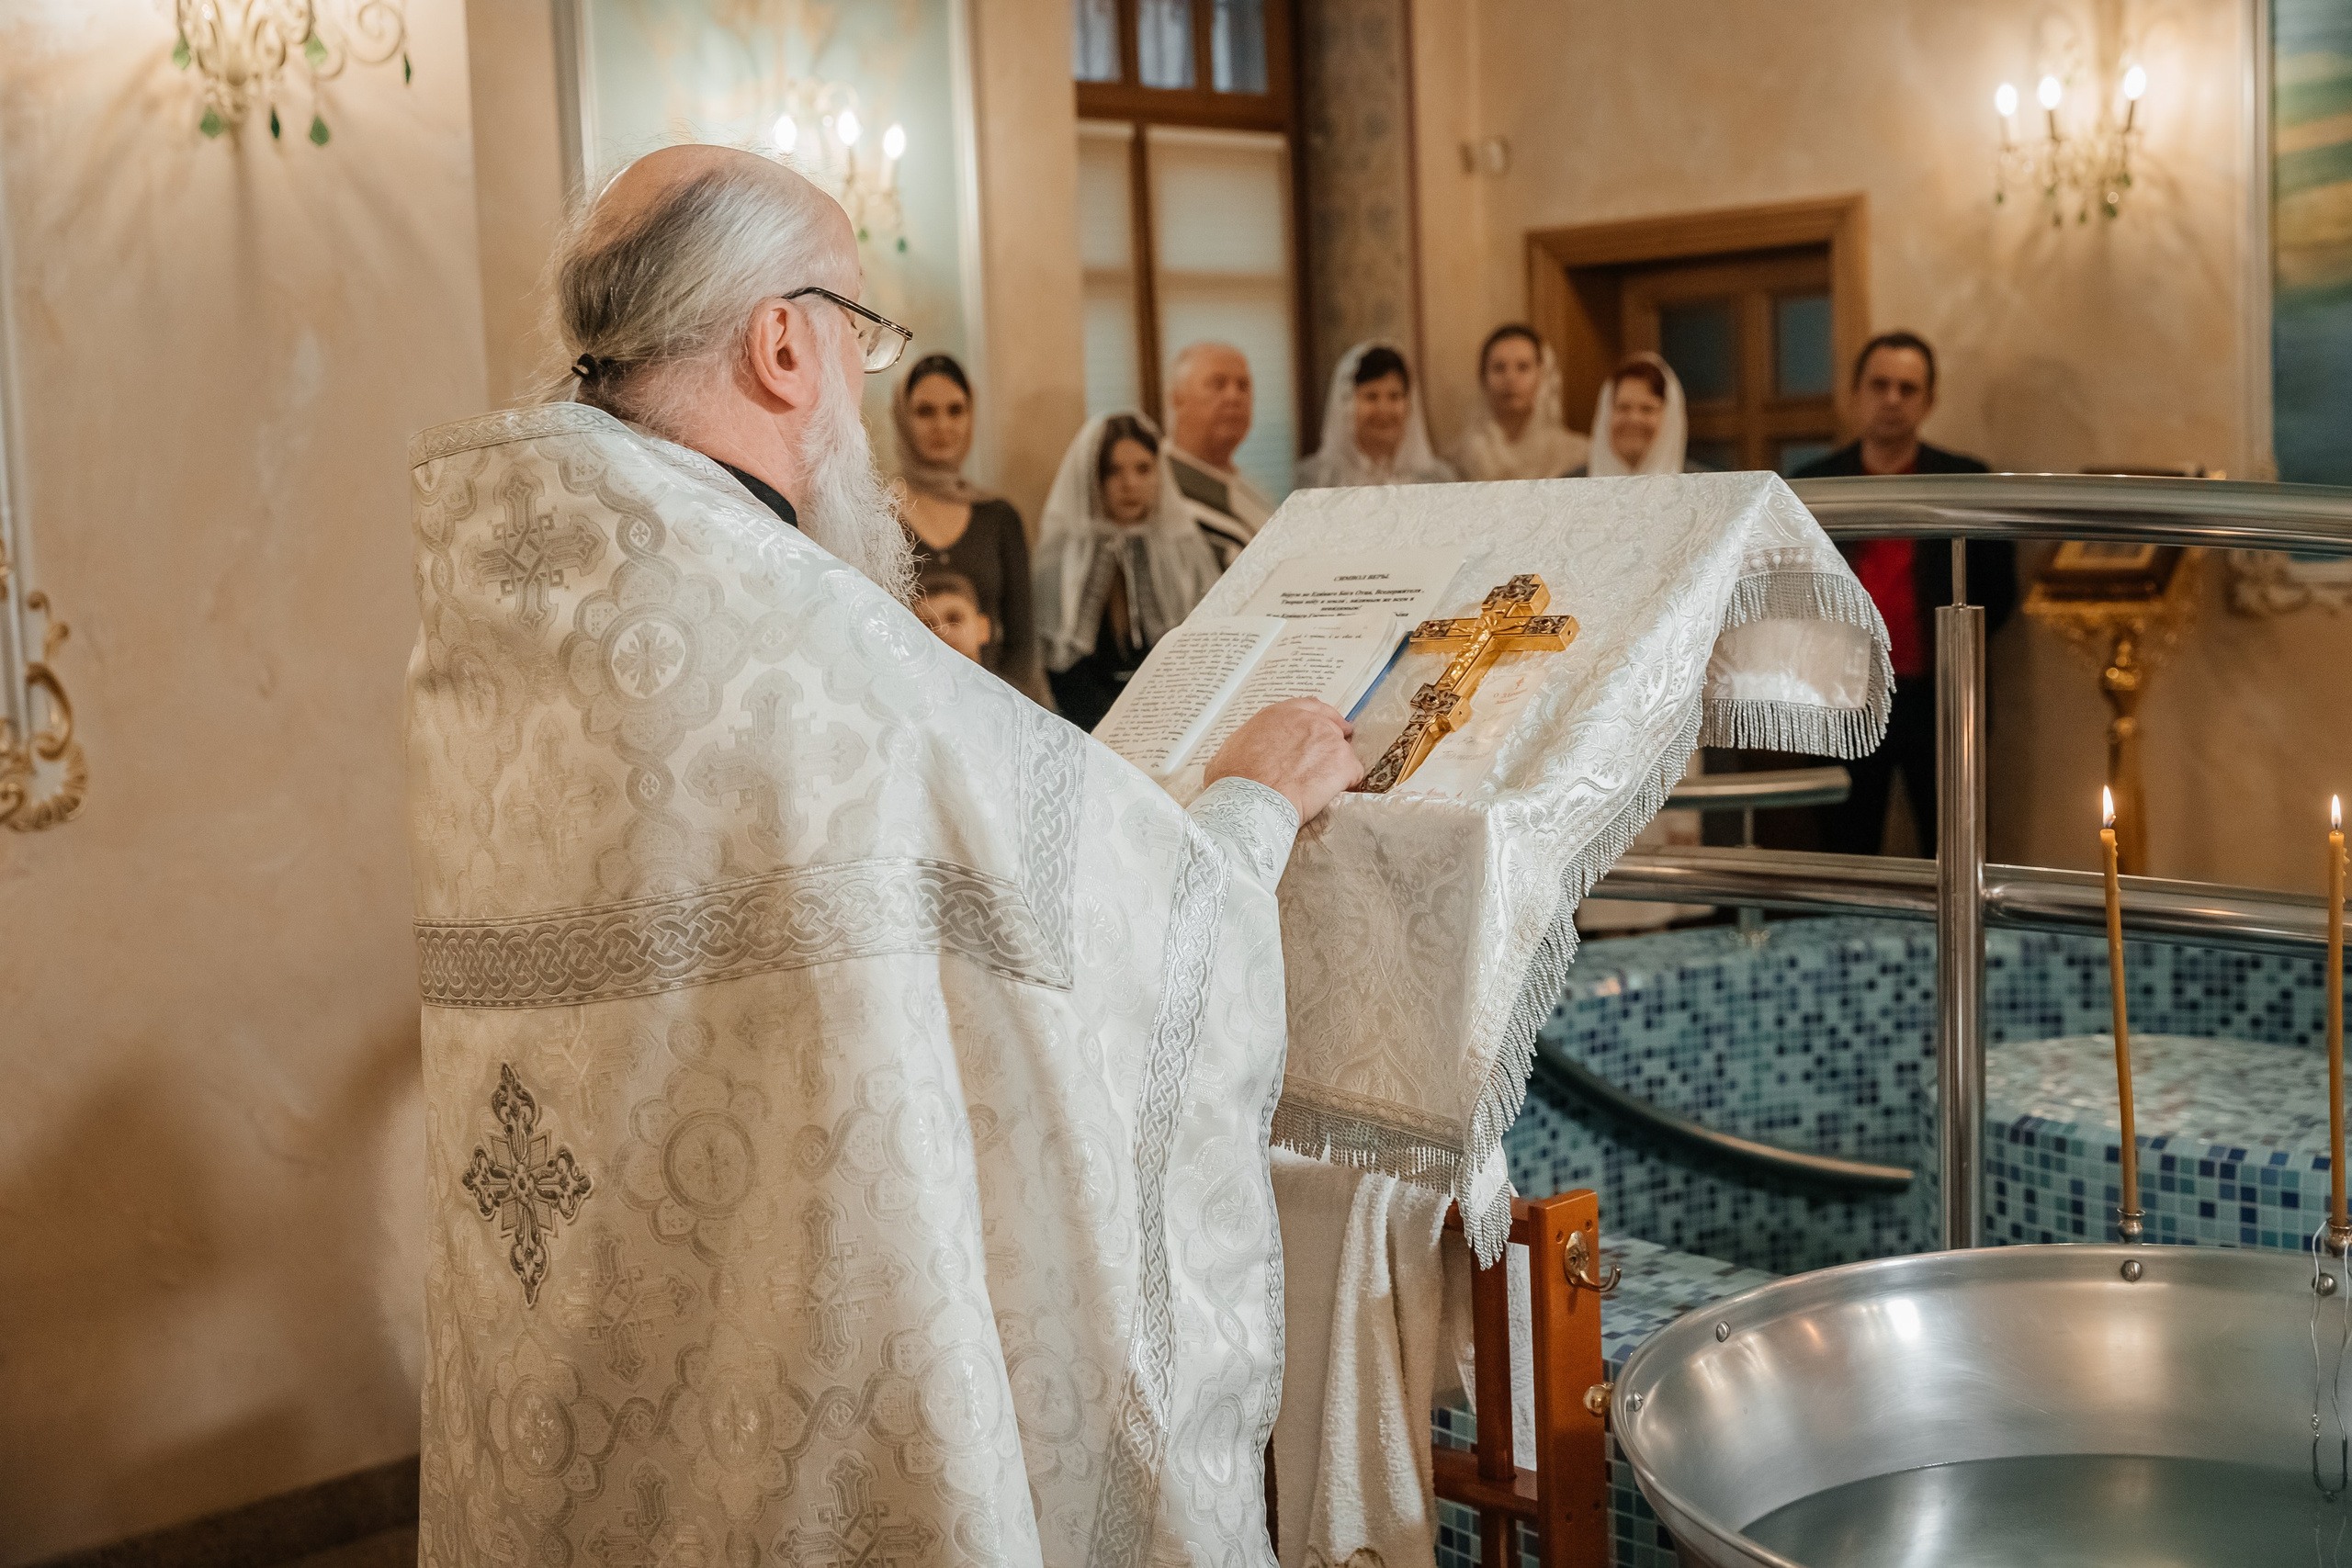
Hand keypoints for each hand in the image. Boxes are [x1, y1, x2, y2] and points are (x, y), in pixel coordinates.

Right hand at [1202, 698, 1362, 823]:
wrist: (1251, 799)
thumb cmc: (1235, 780)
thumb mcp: (1231, 750)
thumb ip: (1246, 743)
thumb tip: (1239, 755)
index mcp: (1279, 714)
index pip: (1310, 707)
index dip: (1321, 719)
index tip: (1326, 728)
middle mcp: (1307, 720)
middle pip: (1331, 726)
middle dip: (1331, 743)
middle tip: (1327, 761)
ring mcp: (1328, 739)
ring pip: (1343, 751)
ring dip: (1336, 767)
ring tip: (1322, 787)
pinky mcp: (1342, 762)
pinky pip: (1353, 773)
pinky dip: (1346, 785)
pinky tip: (1332, 795)